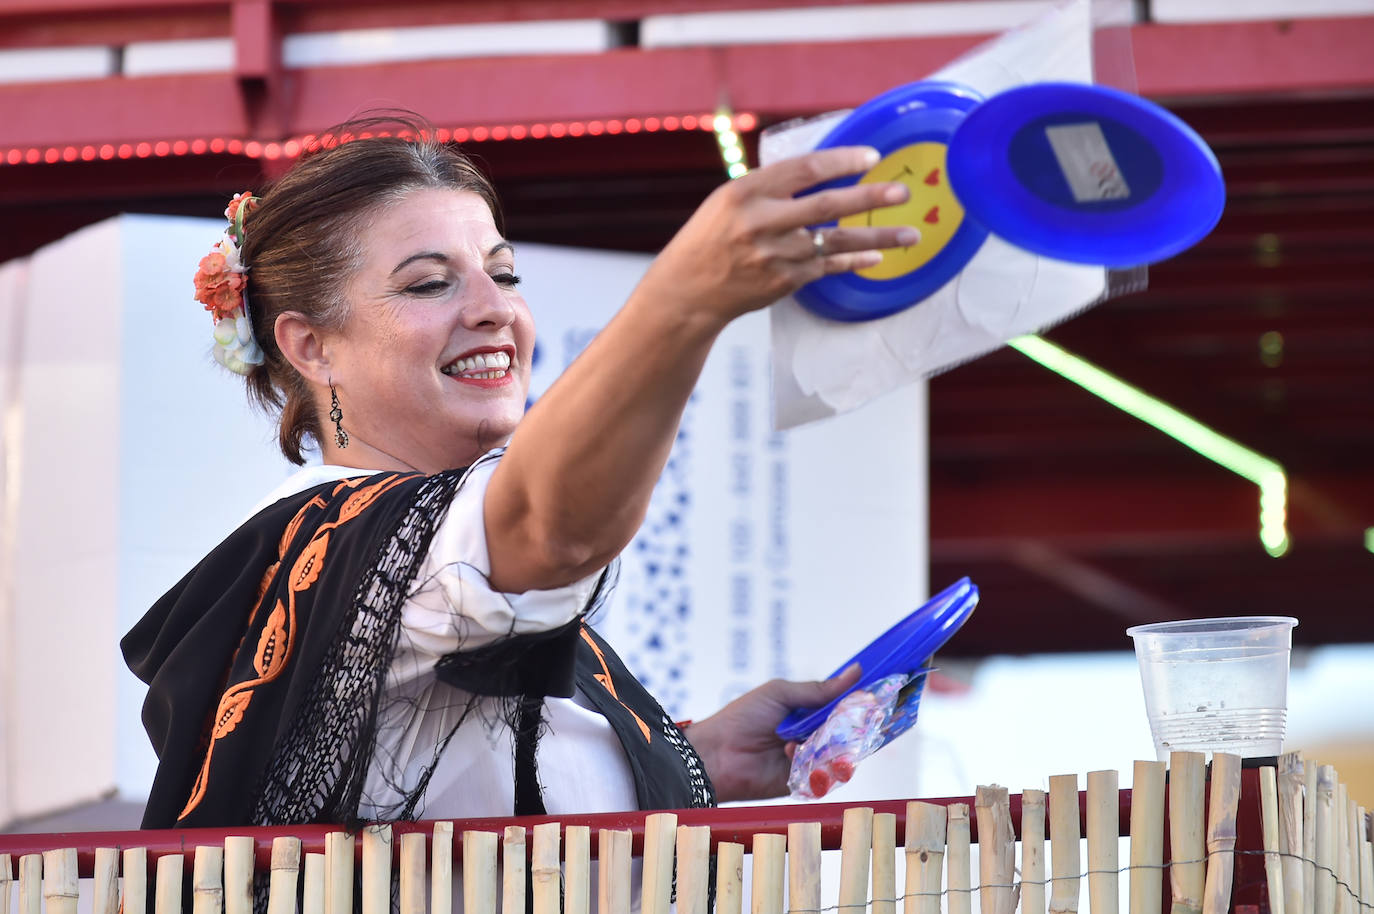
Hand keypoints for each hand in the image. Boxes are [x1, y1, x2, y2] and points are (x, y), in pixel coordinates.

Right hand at [637, 147, 919, 329]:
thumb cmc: (711, 237)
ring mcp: (773, 256)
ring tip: (910, 234)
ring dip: (877, 238)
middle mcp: (760, 223)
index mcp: (745, 192)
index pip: (803, 170)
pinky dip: (853, 260)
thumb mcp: (729, 200)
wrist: (687, 291)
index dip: (841, 161)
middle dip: (870, 197)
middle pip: (827, 205)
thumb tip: (824, 170)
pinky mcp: (782, 283)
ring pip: (835, 242)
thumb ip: (771, 187)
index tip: (871, 156)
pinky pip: (827, 269)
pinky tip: (876, 257)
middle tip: (903, 192)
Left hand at [684, 663, 861, 802]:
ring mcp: (811, 760)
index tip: (881, 695)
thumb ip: (819, 690)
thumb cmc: (743, 717)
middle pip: (849, 733)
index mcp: (808, 713)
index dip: (861, 703)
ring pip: (842, 755)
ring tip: (814, 738)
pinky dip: (818, 766)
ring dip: (833, 747)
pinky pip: (827, 777)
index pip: (844, 708)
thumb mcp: (781, 694)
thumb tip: (856, 672)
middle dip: (854, 727)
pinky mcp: (806, 783)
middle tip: (856, 719)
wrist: (718, 754)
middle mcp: (813, 737)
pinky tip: (795, 753)